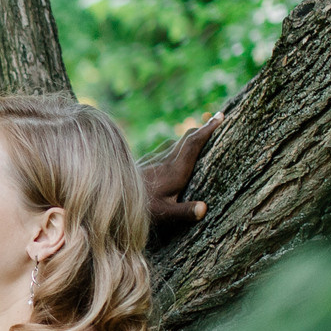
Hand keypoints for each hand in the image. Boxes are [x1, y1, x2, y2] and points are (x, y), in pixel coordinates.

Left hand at [141, 113, 222, 248]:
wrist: (109, 194)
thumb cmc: (141, 207)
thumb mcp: (164, 213)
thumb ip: (184, 211)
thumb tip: (204, 209)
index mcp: (175, 169)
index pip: (193, 143)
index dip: (207, 130)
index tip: (220, 117)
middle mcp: (167, 159)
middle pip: (188, 138)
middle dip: (204, 129)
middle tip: (218, 120)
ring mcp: (156, 158)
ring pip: (177, 142)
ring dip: (191, 137)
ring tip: (203, 135)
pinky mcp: (148, 161)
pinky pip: (168, 148)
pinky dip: (179, 145)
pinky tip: (180, 150)